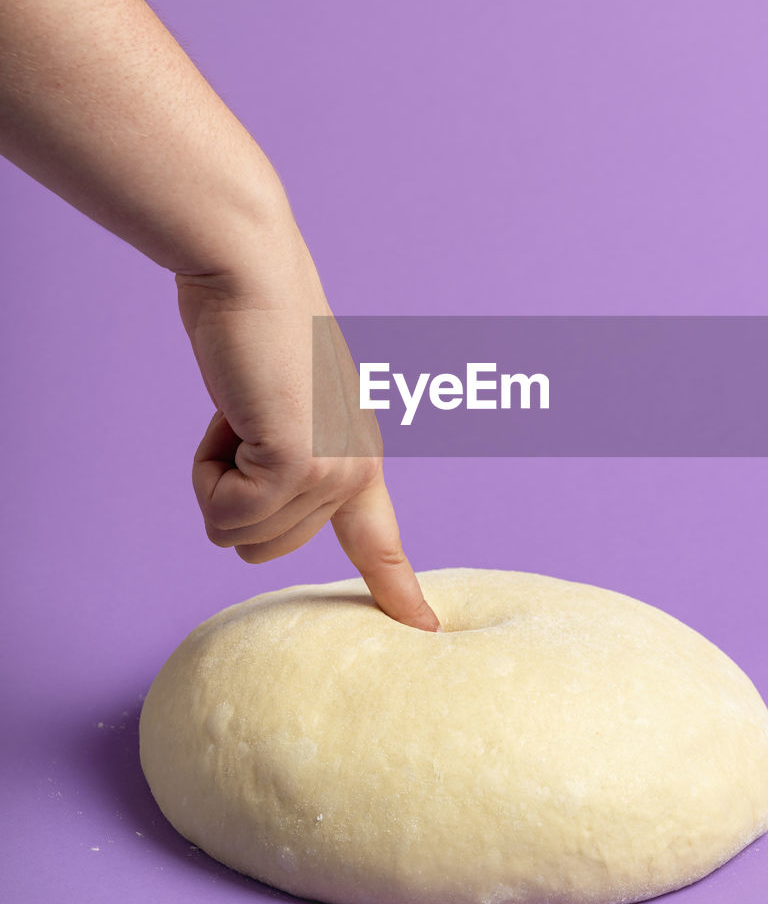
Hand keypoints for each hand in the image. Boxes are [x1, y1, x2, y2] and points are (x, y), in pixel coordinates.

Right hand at [176, 223, 439, 632]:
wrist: (250, 272)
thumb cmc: (255, 328)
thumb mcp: (282, 406)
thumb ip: (288, 455)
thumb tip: (266, 492)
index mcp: (359, 456)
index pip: (383, 541)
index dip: (396, 589)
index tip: (426, 631)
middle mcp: (356, 470)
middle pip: (261, 547)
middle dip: (229, 488)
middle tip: (246, 415)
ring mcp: (332, 471)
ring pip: (238, 536)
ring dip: (215, 477)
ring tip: (242, 408)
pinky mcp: (297, 464)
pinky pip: (223, 516)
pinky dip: (205, 470)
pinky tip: (232, 413)